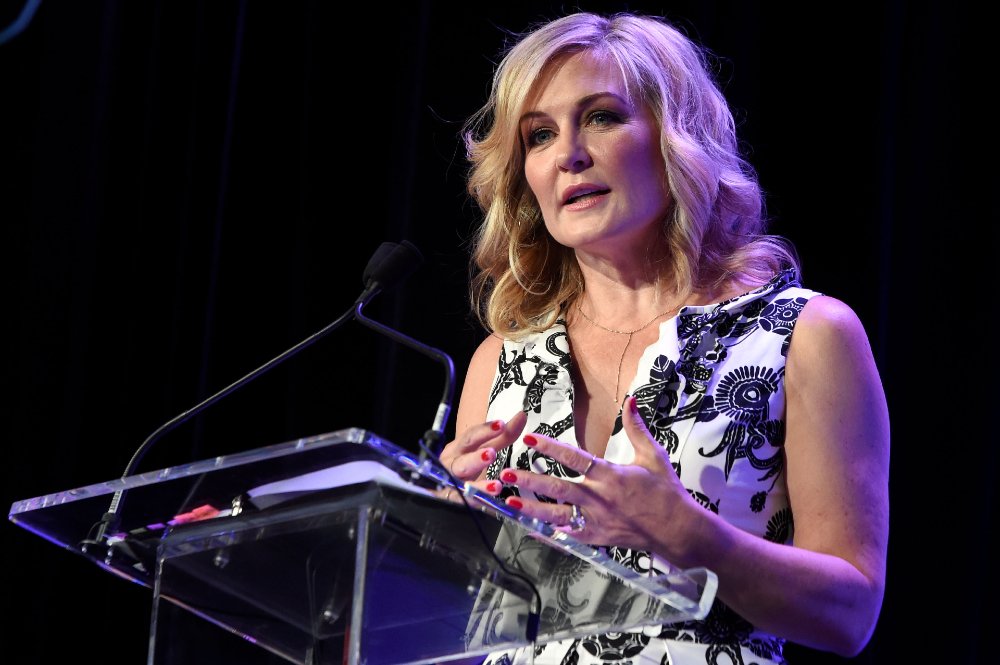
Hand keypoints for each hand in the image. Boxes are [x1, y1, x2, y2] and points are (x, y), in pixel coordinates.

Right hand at [435, 410, 526, 500]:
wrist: (444, 487)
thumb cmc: (468, 465)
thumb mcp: (486, 449)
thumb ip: (504, 436)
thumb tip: (522, 415)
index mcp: (458, 448)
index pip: (471, 436)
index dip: (485, 430)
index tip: (501, 425)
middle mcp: (451, 464)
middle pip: (462, 459)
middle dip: (476, 457)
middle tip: (492, 454)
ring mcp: (448, 483)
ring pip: (459, 484)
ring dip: (477, 485)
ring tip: (496, 486)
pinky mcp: (449, 500)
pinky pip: (461, 502)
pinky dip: (474, 503)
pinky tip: (488, 504)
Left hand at [498, 396, 699, 556]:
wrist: (678, 530)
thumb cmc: (666, 491)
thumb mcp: (653, 456)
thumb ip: (637, 428)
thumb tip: (630, 400)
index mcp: (610, 476)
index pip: (574, 458)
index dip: (550, 447)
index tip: (529, 439)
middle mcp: (599, 499)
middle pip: (557, 488)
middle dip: (529, 480)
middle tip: (506, 472)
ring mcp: (596, 521)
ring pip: (557, 514)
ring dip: (531, 508)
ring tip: (508, 501)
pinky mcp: (597, 538)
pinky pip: (569, 534)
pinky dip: (549, 531)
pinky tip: (529, 527)